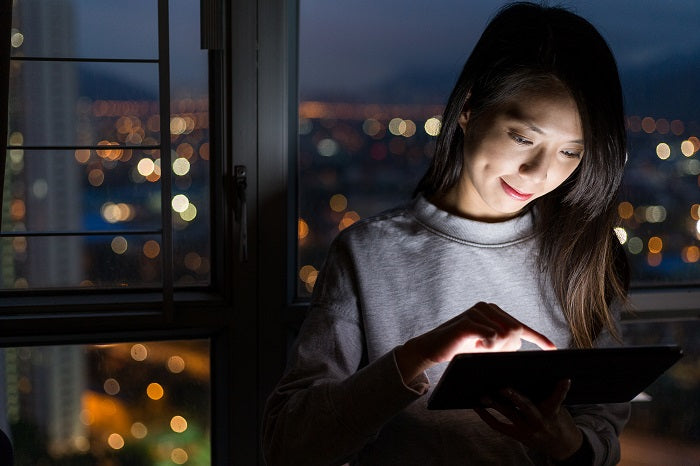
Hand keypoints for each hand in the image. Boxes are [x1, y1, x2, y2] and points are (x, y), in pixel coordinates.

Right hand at [395, 302, 555, 383]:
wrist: (433, 349)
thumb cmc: (460, 349)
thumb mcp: (486, 347)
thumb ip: (503, 344)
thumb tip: (521, 345)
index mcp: (493, 311)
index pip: (520, 326)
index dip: (538, 338)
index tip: (553, 349)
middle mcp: (487, 307)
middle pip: (515, 330)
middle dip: (507, 347)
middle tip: (487, 351)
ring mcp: (477, 311)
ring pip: (504, 334)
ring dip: (494, 348)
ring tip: (477, 347)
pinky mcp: (469, 320)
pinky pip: (490, 336)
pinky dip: (486, 345)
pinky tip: (474, 345)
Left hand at [474, 379, 582, 459]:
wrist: (562, 446)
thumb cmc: (558, 421)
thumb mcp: (559, 409)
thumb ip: (547, 396)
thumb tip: (529, 376)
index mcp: (552, 413)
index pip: (557, 399)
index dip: (561, 390)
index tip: (565, 379)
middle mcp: (539, 421)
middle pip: (526, 407)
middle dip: (515, 398)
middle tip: (503, 388)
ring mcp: (527, 429)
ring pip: (509, 415)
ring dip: (495, 405)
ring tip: (484, 396)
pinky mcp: (517, 435)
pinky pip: (499, 426)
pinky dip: (487, 416)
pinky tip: (477, 407)